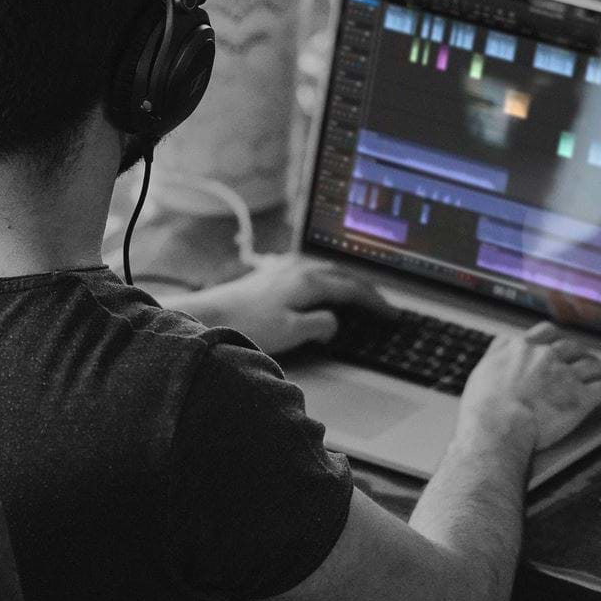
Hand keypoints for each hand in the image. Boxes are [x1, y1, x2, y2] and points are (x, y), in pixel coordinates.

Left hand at [179, 255, 386, 354]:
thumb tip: (334, 321)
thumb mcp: (291, 332)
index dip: (375, 302)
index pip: (353, 289)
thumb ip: (320, 325)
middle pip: (343, 275)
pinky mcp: (270, 273)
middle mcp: (298, 269)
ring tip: (357, 294)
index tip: (391, 313)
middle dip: (365, 290)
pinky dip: (325, 278)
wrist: (209, 315)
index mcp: (309, 282)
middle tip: (382, 304)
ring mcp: (283, 268)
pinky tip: (319, 282)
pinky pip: (308, 270)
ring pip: (326, 270)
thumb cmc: (247, 324)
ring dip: (346, 281)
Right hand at [461, 323, 600, 451]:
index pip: (545, 333)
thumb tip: (498, 351)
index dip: (557, 338)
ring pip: (596, 367)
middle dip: (584, 355)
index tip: (561, 342)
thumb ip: (495, 357)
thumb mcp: (482, 372)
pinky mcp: (582, 396)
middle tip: (591, 362)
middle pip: (573, 349)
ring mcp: (566, 375)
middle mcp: (546, 356)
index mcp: (521, 348)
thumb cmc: (483, 408)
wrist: (497, 424)